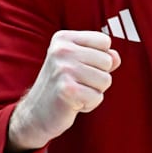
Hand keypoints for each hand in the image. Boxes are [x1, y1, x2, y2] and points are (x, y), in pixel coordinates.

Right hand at [7, 31, 120, 152]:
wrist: (35, 114)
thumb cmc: (62, 86)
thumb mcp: (80, 64)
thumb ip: (101, 56)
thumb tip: (116, 57)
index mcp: (63, 38)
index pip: (104, 41)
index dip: (99, 59)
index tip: (80, 67)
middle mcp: (62, 50)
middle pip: (107, 61)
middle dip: (98, 77)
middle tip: (77, 83)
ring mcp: (63, 69)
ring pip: (106, 80)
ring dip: (94, 92)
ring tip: (75, 93)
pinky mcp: (67, 90)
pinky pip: (98, 97)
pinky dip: (89, 104)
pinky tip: (73, 103)